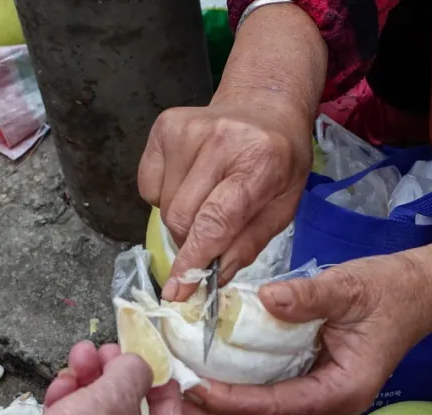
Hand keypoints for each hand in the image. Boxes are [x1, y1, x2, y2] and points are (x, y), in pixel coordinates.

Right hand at [28, 342, 186, 414]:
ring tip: (79, 355)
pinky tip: (60, 383)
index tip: (157, 367)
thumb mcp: (116, 398)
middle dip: (115, 379)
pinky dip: (67, 406)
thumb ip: (133, 374)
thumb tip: (135, 366)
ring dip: (88, 384)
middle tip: (106, 352)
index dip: (166, 393)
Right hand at [136, 2, 325, 300]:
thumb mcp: (282, 207)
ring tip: (205, 202)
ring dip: (180, 219)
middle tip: (208, 239)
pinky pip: (149, 186)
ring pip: (163, 206)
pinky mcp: (163, 127)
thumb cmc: (278, 163)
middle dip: (189, 242)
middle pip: (181, 217)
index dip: (193, 260)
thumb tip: (213, 277)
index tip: (177, 292)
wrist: (263, 106)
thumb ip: (248, 244)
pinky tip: (190, 182)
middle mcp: (219, 140)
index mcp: (259, 162)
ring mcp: (186, 129)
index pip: (215, 221)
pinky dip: (165, 196)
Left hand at [182, 254, 431, 414]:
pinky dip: (239, 409)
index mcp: (343, 390)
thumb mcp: (349, 286)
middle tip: (179, 406)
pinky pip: (271, 414)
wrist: (418, 293)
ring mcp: (322, 404)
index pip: (278, 409)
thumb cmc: (389, 291)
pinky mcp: (313, 392)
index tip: (195, 387)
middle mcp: (333, 408)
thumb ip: (308, 295)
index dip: (233, 403)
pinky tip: (212, 388)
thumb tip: (266, 299)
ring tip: (187, 402)